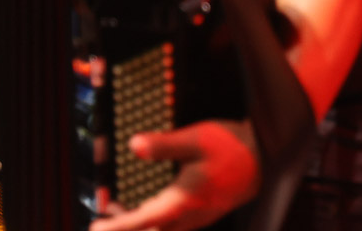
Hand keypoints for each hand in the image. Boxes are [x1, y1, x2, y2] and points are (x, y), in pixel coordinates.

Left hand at [88, 120, 259, 230]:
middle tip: (101, 223)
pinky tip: (148, 204)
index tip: (95, 230)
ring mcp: (196, 217)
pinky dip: (153, 218)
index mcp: (180, 202)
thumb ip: (163, 144)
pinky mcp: (202, 213)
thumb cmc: (232, 147)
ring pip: (159, 230)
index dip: (116, 228)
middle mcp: (187, 216)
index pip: (139, 222)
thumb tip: (134, 145)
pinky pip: (171, 224)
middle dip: (124, 228)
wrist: (266, 158)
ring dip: (137, 224)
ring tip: (116, 211)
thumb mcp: (196, 139)